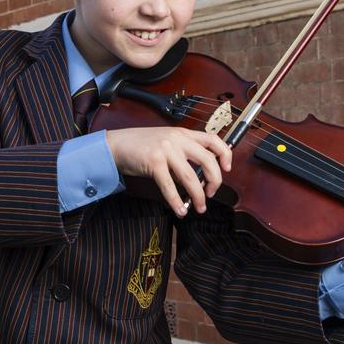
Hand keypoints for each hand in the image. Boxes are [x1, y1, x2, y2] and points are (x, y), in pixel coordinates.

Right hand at [106, 127, 231, 216]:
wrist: (116, 145)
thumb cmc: (140, 146)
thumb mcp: (166, 142)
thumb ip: (183, 153)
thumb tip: (198, 177)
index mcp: (183, 133)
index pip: (213, 139)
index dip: (225, 154)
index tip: (227, 169)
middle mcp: (177, 139)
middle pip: (208, 160)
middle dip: (215, 181)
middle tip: (211, 193)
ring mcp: (165, 150)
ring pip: (191, 176)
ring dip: (198, 196)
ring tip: (199, 207)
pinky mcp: (154, 162)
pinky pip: (170, 186)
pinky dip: (177, 201)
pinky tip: (181, 210)